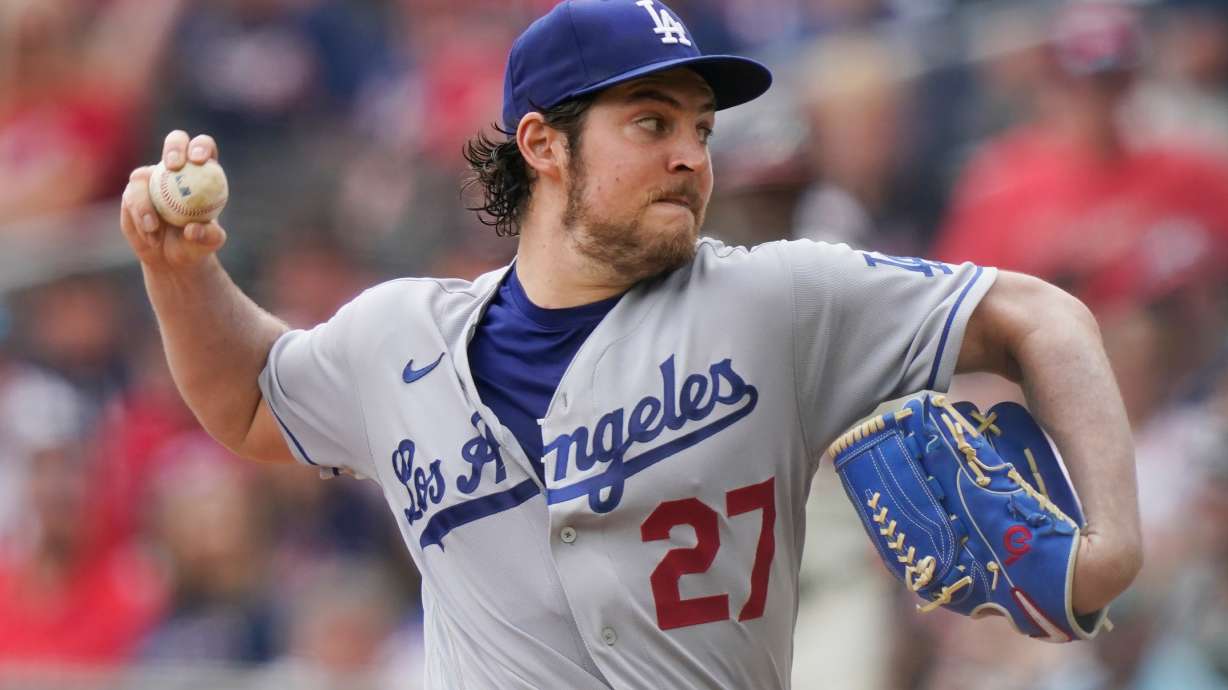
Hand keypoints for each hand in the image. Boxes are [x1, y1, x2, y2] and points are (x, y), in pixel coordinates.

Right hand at [120, 130, 227, 271]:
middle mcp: (177, 169)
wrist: (170, 257)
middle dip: (174, 147)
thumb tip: (192, 229)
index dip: (201, 147)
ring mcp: (152, 178)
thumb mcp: (209, 242)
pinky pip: (131, 198)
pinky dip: (139, 216)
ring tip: (154, 229)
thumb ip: (207, 235)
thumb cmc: (196, 245)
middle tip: (173, 166)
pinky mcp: (132, 193)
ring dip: (146, 203)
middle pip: (175, 142)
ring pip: (143, 175)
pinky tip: (150, 235)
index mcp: (203, 172)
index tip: (199, 160)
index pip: (204, 148)